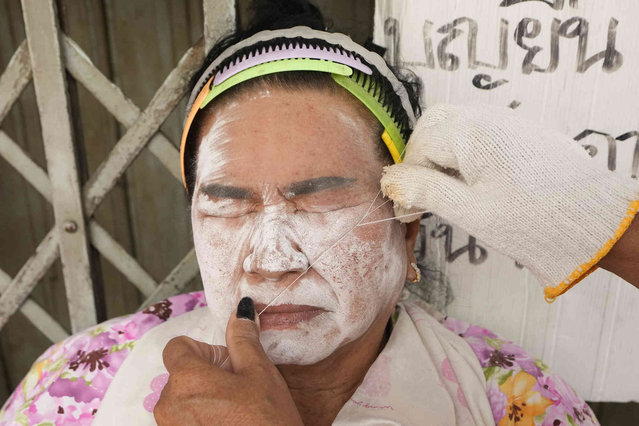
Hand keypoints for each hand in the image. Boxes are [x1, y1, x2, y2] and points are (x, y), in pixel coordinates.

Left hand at [154, 297, 302, 424]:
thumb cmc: (266, 421)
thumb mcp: (260, 372)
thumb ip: (243, 338)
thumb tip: (240, 311)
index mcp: (186, 378)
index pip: (178, 346)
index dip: (205, 350)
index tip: (228, 364)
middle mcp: (168, 404)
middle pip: (182, 374)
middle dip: (208, 375)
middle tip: (239, 389)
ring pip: (184, 399)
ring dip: (206, 398)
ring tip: (236, 411)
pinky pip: (185, 421)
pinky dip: (203, 419)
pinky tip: (230, 424)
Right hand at [381, 104, 638, 300]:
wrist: (595, 222)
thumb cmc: (531, 221)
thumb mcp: (470, 211)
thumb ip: (426, 191)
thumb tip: (391, 180)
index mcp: (470, 133)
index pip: (418, 147)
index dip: (408, 180)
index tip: (409, 211)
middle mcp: (487, 117)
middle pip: (434, 126)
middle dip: (422, 159)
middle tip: (424, 196)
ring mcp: (507, 122)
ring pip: (456, 126)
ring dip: (442, 155)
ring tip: (448, 192)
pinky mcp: (523, 133)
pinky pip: (480, 133)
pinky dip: (465, 153)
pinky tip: (475, 182)